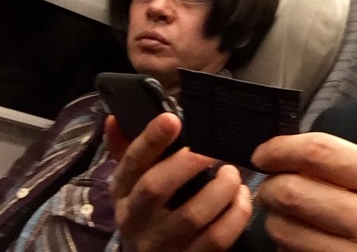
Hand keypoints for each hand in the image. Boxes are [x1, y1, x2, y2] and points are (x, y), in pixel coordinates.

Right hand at [107, 113, 251, 251]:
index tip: (173, 119)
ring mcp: (160, 243)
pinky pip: (216, 239)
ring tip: (232, 174)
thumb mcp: (133, 180)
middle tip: (215, 150)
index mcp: (122, 190)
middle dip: (189, 162)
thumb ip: (126, 148)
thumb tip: (115, 117)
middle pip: (156, 186)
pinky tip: (241, 198)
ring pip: (192, 215)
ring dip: (220, 188)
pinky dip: (236, 215)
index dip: (151, 139)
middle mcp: (135, 218)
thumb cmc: (148, 206)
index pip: (131, 161)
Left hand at [252, 132, 356, 251]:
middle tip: (272, 187)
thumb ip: (345, 163)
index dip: (281, 149)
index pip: (320, 151)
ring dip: (274, 218)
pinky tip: (301, 239)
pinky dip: (286, 244)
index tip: (264, 153)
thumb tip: (287, 151)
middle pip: (293, 189)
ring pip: (284, 228)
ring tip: (288, 215)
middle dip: (271, 186)